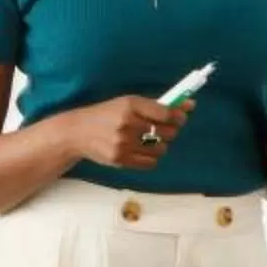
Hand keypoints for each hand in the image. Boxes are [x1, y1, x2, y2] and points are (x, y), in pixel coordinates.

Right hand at [55, 94, 188, 171]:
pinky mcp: (119, 159)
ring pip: (160, 149)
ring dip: (159, 146)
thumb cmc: (106, 115)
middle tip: (164, 130)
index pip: (166, 113)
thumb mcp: (128, 103)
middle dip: (170, 131)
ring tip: (149, 141)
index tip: (180, 118)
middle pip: (167, 132)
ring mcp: (123, 143)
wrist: (77, 132)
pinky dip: (150, 158)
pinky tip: (141, 151)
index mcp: (130, 104)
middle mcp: (127, 123)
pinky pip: (150, 163)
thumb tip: (190, 105)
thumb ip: (157, 105)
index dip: (179, 117)